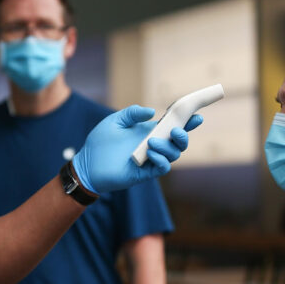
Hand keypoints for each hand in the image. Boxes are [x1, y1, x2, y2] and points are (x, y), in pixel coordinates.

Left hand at [72, 105, 203, 193]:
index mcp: (149, 131)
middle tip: (176, 130)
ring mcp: (150, 159)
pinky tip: (151, 154)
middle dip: (183, 135)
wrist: (87, 163)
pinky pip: (162, 168)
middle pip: (179, 142)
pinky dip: (161, 161)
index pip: (172, 125)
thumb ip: (132, 113)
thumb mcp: (115, 121)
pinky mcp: (145, 173)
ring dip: (167, 147)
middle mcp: (153, 145)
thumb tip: (152, 112)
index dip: (187, 121)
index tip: (197, 115)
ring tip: (151, 143)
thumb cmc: (100, 142)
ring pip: (173, 155)